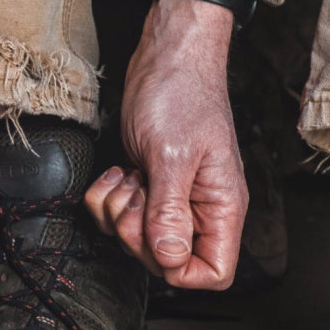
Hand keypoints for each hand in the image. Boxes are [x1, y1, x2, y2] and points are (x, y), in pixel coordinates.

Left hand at [85, 0, 245, 290]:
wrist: (168, 56)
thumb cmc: (182, 94)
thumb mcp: (172, 155)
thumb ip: (170, 212)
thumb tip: (171, 259)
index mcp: (222, 207)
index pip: (214, 272)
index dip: (181, 271)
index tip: (157, 241)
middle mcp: (201, 208)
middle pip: (169, 260)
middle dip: (139, 234)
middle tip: (137, 196)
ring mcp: (175, 198)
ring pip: (139, 239)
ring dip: (119, 213)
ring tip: (130, 178)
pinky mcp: (150, 186)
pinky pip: (121, 216)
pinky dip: (108, 199)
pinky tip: (121, 171)